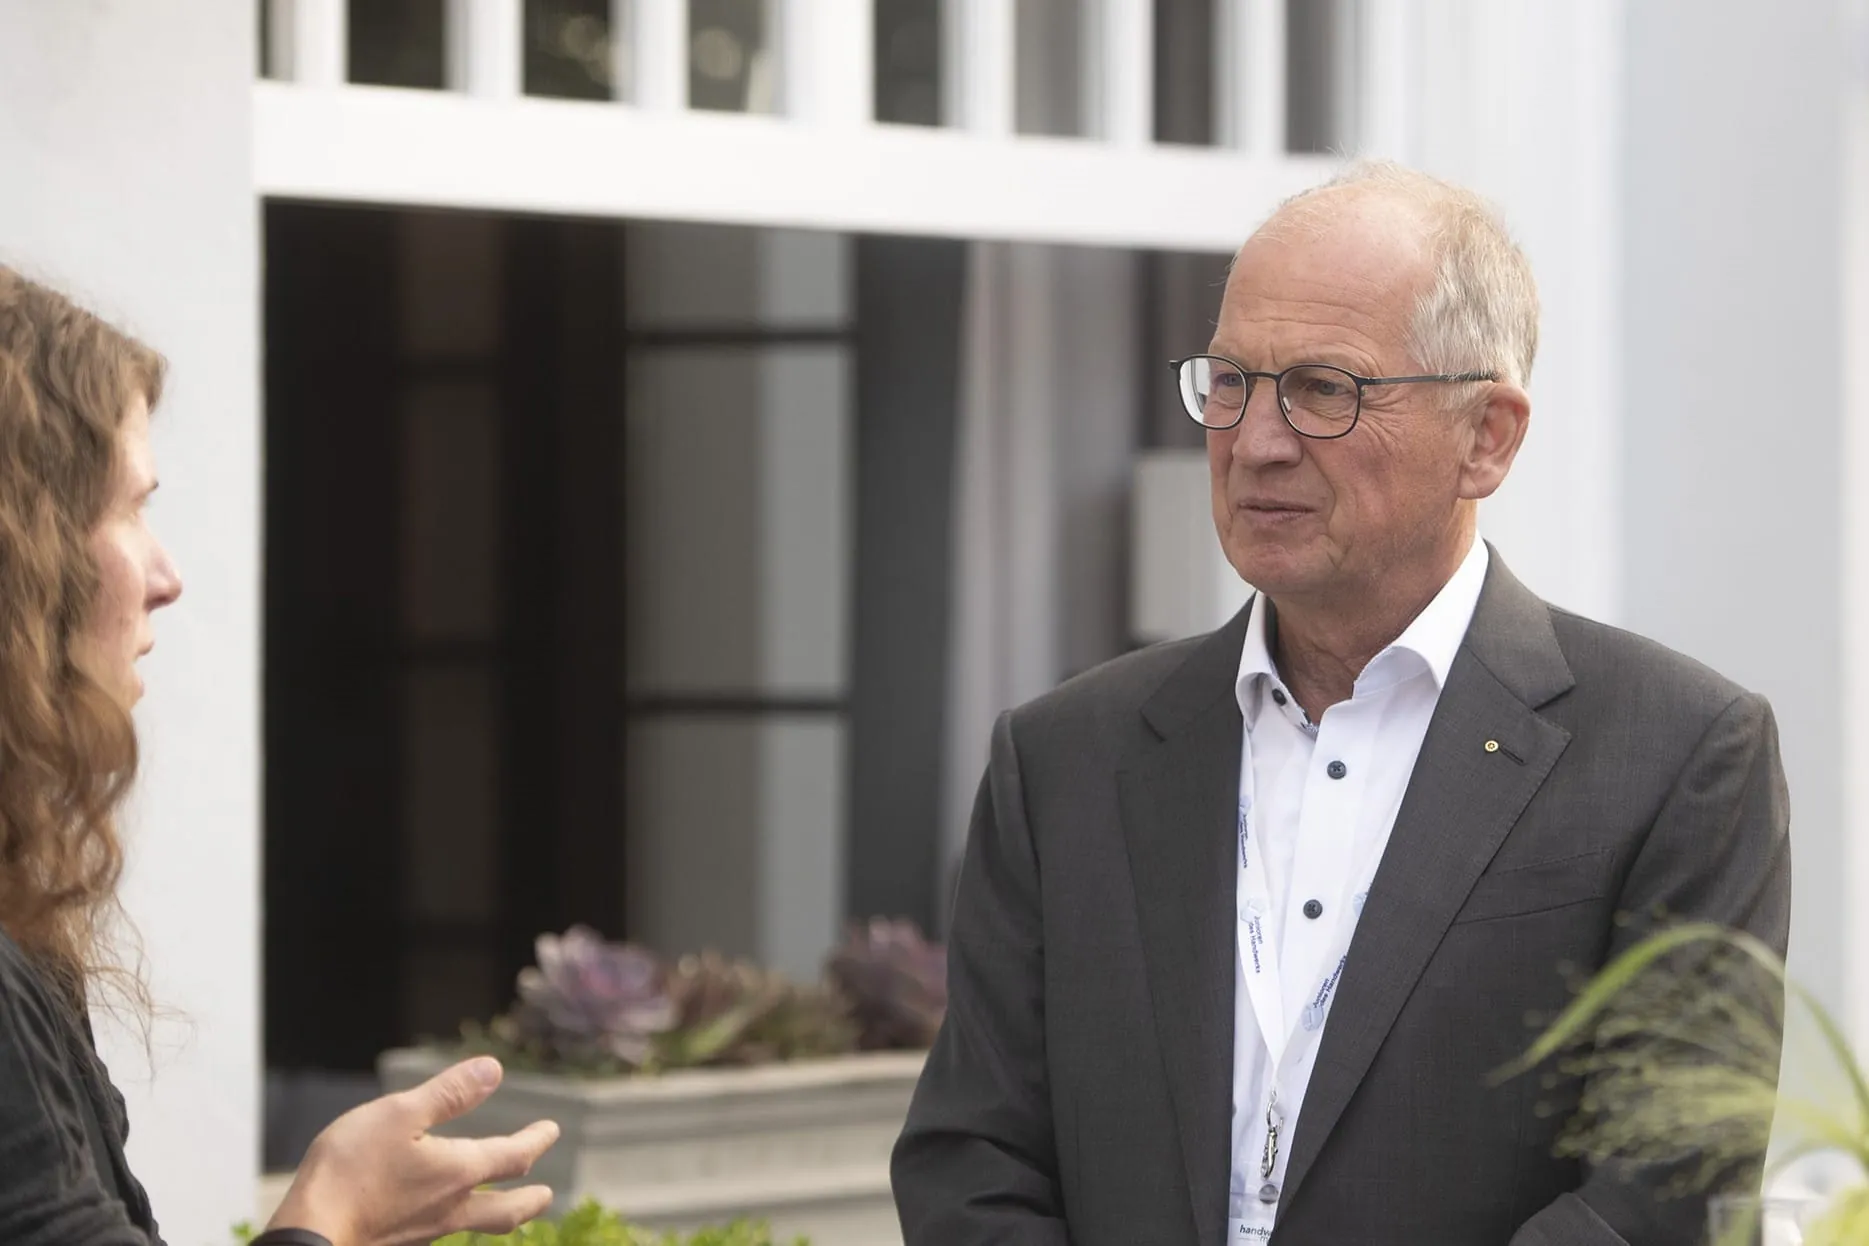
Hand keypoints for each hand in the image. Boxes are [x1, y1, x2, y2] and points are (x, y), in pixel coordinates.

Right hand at [266, 1056, 559, 1245]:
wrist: (309, 1235)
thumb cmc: (350, 1171)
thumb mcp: (400, 1114)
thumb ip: (449, 1094)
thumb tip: (494, 1069)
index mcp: (459, 1172)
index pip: (513, 1157)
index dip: (535, 1140)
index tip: (551, 1130)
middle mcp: (451, 1208)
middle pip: (507, 1211)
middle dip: (531, 1199)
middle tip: (547, 1194)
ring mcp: (426, 1231)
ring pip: (478, 1224)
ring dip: (500, 1213)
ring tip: (507, 1207)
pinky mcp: (400, 1242)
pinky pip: (444, 1231)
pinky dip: (460, 1219)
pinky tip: (445, 1214)